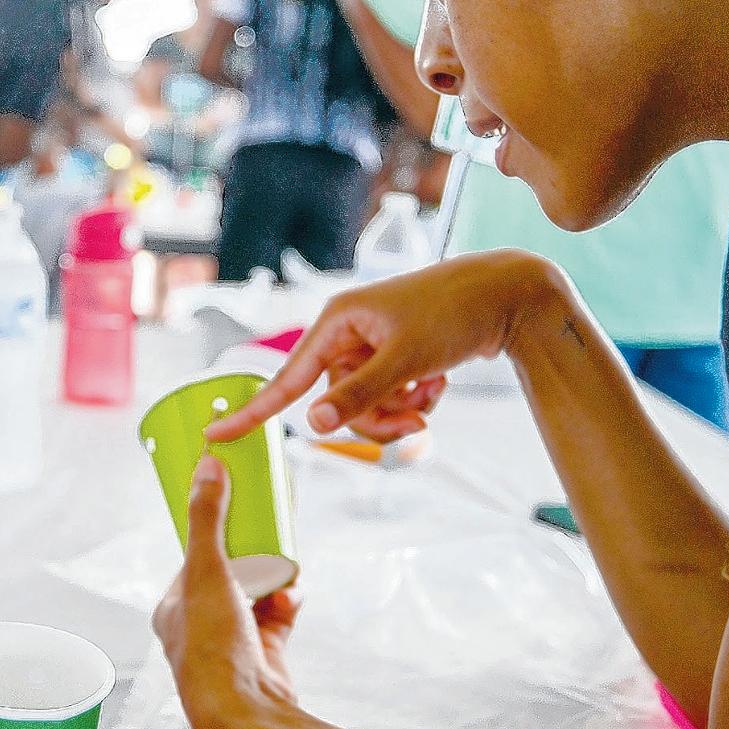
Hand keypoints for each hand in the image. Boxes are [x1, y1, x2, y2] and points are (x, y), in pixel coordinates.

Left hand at [153, 456, 302, 728]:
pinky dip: (288, 605)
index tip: (234, 506)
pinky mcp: (263, 656)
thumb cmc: (213, 645)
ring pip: (256, 596)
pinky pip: (278, 619)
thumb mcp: (207, 570)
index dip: (212, 531)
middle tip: (269, 525)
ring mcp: (232, 642)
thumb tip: (207, 465)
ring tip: (285, 559)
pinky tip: (294, 597)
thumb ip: (208, 518)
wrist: (245, 713)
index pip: (191, 558)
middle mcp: (198, 624)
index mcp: (173, 606)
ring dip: (272, 579)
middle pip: (228, 574)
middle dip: (251, 552)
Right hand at [204, 250, 561, 445]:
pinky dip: (414, 399)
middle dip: (374, 418)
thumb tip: (312, 426)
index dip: (254, 410)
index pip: (287, 377)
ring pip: (366, 402)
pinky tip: (439, 382)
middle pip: (335, 401)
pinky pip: (390, 395)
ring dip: (400, 410)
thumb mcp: (404, 360)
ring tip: (433, 396)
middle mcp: (350, 331)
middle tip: (413, 425)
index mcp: (338, 321)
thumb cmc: (455, 313)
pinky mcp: (398, 354)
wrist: (510, 294)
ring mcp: (374, 344)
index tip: (218, 433)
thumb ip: (357, 395)